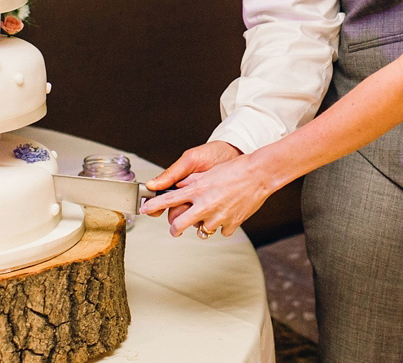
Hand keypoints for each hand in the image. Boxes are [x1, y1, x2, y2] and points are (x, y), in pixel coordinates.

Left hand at [140, 150, 273, 237]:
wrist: (258, 174)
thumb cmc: (235, 169)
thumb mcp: (208, 172)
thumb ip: (191, 181)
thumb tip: (179, 186)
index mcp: (197, 191)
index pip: (168, 201)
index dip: (153, 206)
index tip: (144, 210)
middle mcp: (204, 206)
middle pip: (179, 226)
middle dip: (175, 229)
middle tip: (176, 229)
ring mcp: (217, 217)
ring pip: (201, 232)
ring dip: (203, 226)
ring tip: (210, 216)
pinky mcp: (231, 225)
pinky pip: (221, 231)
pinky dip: (223, 225)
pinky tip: (228, 215)